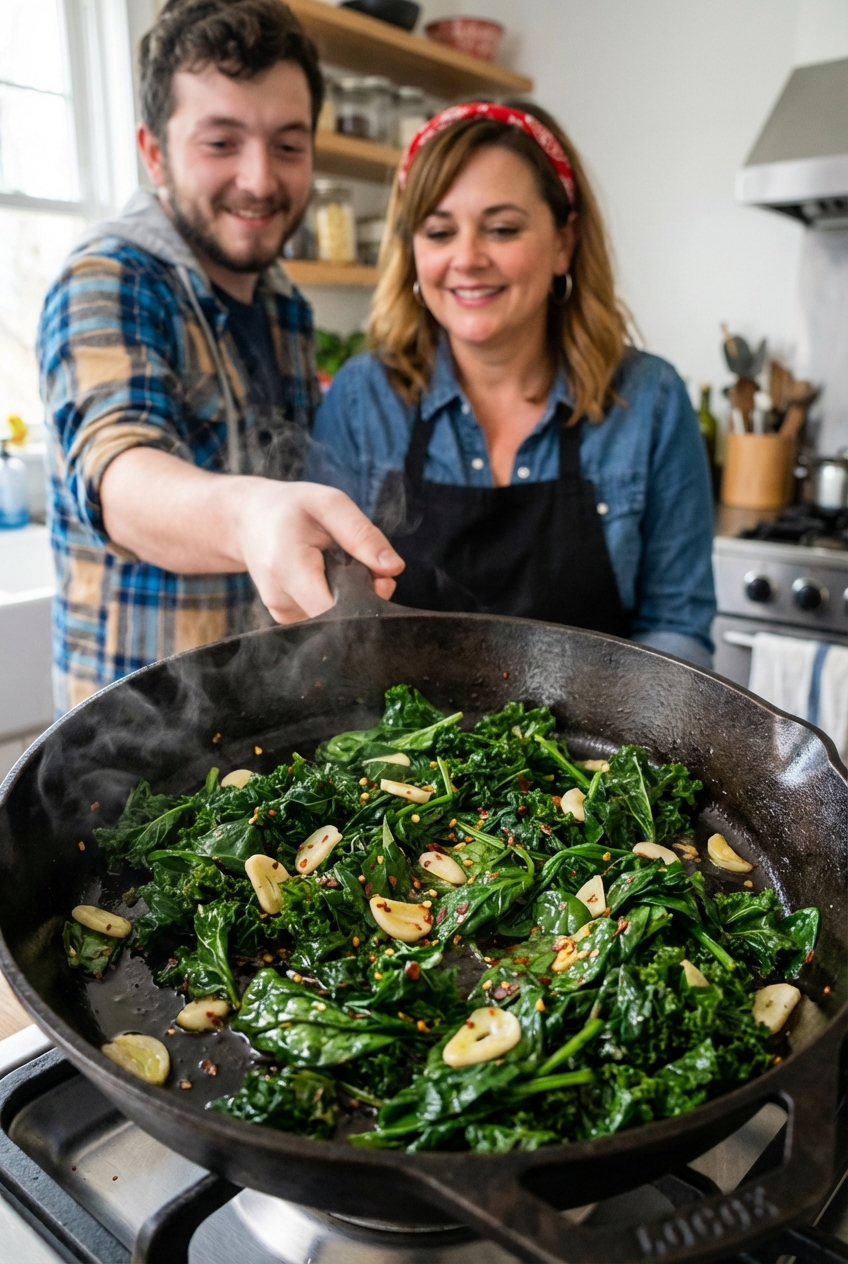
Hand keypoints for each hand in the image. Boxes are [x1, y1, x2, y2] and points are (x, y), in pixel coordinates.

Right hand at [236, 480, 403, 621]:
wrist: (248, 520)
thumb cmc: (291, 509)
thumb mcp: (330, 504)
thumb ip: (363, 536)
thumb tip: (395, 569)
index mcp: (288, 567)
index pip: (334, 610)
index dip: (365, 600)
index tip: (378, 580)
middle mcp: (280, 598)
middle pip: (339, 617)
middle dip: (362, 595)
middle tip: (360, 563)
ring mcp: (281, 612)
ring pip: (333, 618)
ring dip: (349, 595)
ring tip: (335, 563)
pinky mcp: (286, 618)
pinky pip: (323, 617)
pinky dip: (334, 599)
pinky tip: (325, 576)